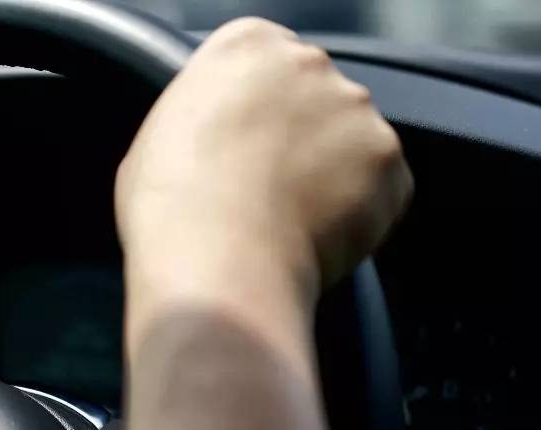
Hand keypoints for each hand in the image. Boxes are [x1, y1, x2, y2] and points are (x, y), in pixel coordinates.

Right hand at [116, 18, 413, 309]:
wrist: (214, 262)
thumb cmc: (169, 207)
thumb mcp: (161, 134)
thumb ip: (206, 115)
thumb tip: (221, 139)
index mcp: (247, 46)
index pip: (265, 62)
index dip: (253, 112)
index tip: (241, 147)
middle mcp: (310, 63)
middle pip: (315, 95)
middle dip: (300, 138)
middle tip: (264, 191)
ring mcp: (356, 110)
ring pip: (352, 141)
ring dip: (332, 174)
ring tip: (286, 223)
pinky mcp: (388, 162)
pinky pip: (382, 188)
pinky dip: (360, 215)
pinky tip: (315, 239)